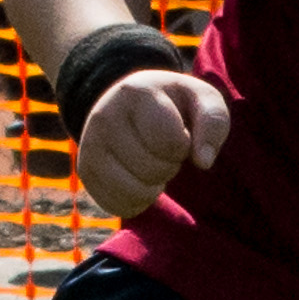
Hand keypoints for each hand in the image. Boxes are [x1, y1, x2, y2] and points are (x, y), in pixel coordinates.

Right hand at [75, 68, 232, 220]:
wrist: (128, 104)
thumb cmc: (173, 105)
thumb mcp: (201, 99)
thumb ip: (213, 122)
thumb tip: (203, 162)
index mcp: (135, 93)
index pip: (170, 142)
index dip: (184, 145)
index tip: (178, 132)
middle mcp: (104, 117)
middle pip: (153, 169)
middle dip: (170, 165)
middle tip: (163, 148)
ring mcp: (90, 147)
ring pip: (136, 192)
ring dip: (155, 185)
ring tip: (151, 162)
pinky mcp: (86, 173)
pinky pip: (120, 206)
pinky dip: (139, 201)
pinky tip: (139, 179)